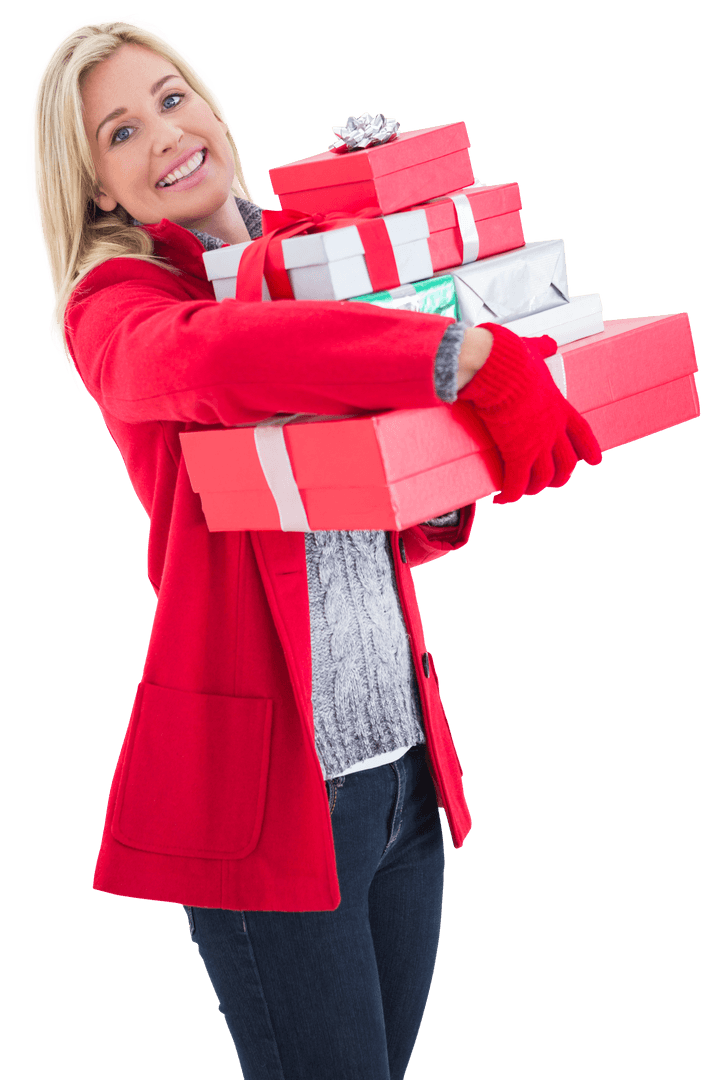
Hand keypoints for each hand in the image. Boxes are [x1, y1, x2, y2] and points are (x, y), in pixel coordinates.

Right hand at [458, 323, 601, 504]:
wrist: (498, 368)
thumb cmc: (512, 358)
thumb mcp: (533, 350)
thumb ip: (542, 349)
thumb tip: (547, 343)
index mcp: (559, 406)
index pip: (582, 433)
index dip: (590, 450)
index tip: (596, 461)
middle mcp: (552, 429)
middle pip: (566, 464)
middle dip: (559, 477)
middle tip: (550, 483)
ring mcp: (537, 444)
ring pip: (544, 479)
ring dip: (534, 489)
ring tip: (522, 492)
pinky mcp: (517, 454)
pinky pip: (517, 484)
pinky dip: (510, 496)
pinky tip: (502, 500)